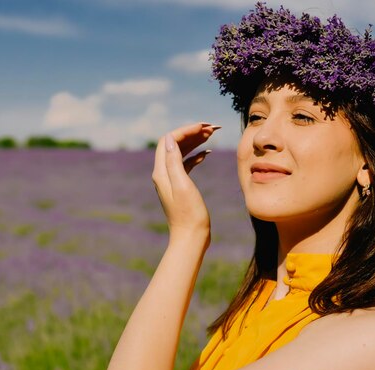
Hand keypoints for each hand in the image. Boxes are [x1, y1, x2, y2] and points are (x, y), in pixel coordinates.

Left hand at [152, 122, 219, 240]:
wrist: (191, 237)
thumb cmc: (189, 214)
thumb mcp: (182, 185)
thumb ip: (174, 162)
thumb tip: (170, 138)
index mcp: (162, 172)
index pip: (169, 141)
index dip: (185, 130)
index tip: (204, 126)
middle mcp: (164, 174)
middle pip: (175, 144)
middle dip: (193, 133)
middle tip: (213, 128)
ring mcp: (172, 180)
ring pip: (182, 153)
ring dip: (196, 142)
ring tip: (212, 135)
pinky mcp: (181, 187)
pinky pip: (187, 164)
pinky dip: (197, 156)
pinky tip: (207, 153)